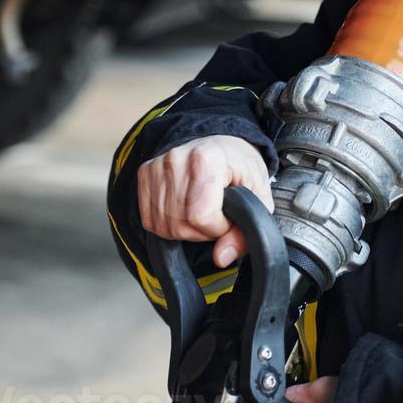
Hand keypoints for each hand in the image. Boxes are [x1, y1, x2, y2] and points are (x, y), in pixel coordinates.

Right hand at [136, 135, 274, 267]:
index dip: (219, 228)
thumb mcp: (257, 195)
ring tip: (201, 213)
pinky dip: (167, 225)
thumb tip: (221, 258)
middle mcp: (176, 160)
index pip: (201, 217)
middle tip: (216, 216)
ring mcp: (157, 166)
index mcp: (207, 160)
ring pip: (163, 226)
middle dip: (202, 232)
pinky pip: (149, 219)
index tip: (228, 217)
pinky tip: (183, 213)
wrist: (220, 144)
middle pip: (180, 224)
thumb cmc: (239, 166)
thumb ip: (245, 231)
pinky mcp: (145, 173)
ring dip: (184, 230)